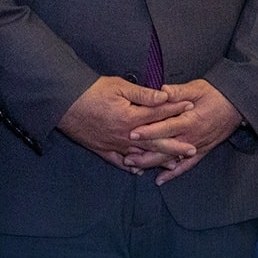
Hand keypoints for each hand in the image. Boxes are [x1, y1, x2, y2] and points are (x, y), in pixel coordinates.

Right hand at [57, 76, 193, 170]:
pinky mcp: (102, 149)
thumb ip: (143, 94)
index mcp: (130, 117)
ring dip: (157, 159)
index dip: (176, 109)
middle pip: (155, 142)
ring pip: (140, 155)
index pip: (158, 113)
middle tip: (192, 148)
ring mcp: (113, 145)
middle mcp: (125, 135)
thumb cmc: (91, 91)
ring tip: (173, 163)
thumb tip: (164, 96)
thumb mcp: (119, 86)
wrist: (64, 103)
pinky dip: (130, 166)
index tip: (191, 108)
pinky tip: (138, 170)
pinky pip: (118, 162)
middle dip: (175, 145)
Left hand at [132, 80, 241, 184]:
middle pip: (164, 148)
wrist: (237, 105)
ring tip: (134, 166)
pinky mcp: (201, 151)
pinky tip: (160, 180)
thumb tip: (162, 90)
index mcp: (189, 120)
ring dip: (153, 164)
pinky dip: (173, 174)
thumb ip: (179, 91)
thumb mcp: (197, 88)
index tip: (132, 134)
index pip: (164, 128)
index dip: (148, 132)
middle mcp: (191, 137)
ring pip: (171, 160)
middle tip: (126, 156)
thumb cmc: (217, 94)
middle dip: (144, 153)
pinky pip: (186, 166)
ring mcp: (196, 146)